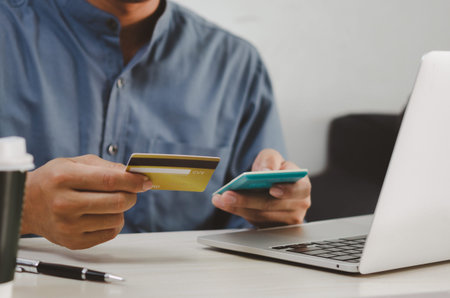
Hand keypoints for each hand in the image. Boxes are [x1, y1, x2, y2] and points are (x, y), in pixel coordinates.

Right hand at [21, 154, 151, 248]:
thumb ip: (105, 166)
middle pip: (117, 202)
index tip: (145, 180)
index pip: (109, 180)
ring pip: (117, 219)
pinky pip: (110, 233)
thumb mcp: (74, 163)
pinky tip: (102, 214)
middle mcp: (65, 203)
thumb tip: (133, 174)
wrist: (26, 205)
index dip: (133, 181)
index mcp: (65, 178)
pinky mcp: (73, 242)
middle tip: (131, 190)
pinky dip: (113, 222)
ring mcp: (69, 226)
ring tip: (109, 202)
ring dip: (121, 209)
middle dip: (131, 195)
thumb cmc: (53, 180)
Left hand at [212, 149, 310, 226]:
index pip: (299, 189)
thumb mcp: (273, 157)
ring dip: (237, 207)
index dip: (287, 190)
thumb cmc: (275, 169)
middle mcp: (297, 206)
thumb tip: (266, 172)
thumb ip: (270, 160)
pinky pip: (253, 222)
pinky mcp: (271, 228)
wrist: (270, 183)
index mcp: (302, 186)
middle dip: (247, 199)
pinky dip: (237, 211)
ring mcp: (285, 220)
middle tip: (228, 195)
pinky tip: (224, 203)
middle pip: (271, 205)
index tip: (272, 189)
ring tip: (221, 198)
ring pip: (260, 215)